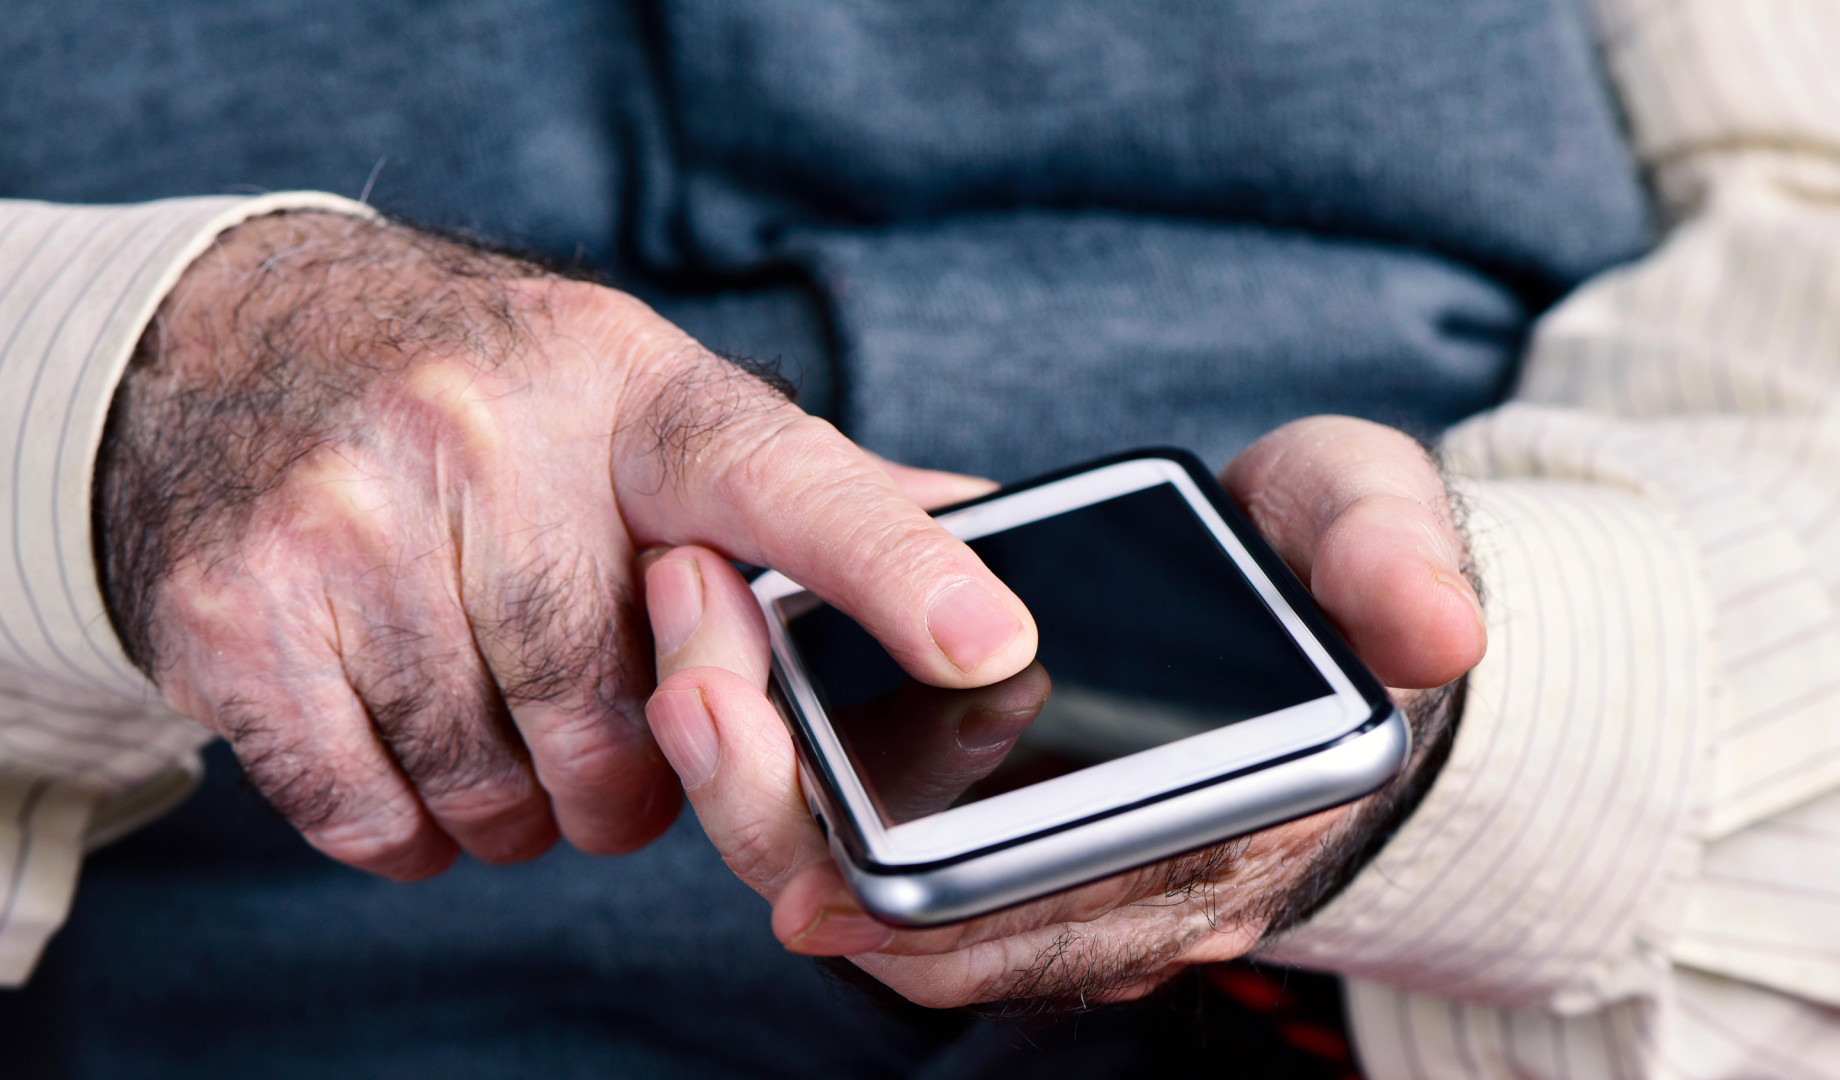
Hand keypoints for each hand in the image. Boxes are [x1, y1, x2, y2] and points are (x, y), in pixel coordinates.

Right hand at [93, 212, 1036, 879]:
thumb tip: (978, 520)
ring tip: (507, 735)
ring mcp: (348, 518)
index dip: (892, 570)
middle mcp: (485, 435)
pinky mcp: (238, 612)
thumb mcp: (638, 396)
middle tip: (609, 740)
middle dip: (634, 776)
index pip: (780, 479)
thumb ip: (798, 483)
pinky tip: (418, 761)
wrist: (232, 343)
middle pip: (624, 711)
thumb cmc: (482, 394)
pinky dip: (414, 831)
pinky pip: (373, 814)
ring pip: (501, 782)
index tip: (990, 643)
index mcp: (625, 385)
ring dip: (522, 810)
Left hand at [644, 415, 1484, 1009]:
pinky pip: (897, 859)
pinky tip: (740, 697)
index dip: (925, 902)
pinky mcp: (1023, 830)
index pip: (1060, 913)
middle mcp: (1145, 883)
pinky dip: (806, 795)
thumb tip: (1433, 631)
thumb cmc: (1339, 562)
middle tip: (692, 683)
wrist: (1325, 597)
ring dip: (771, 810)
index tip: (797, 846)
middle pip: (937, 931)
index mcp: (1232, 822)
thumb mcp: (1377, 523)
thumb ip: (1395, 562)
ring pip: (896, 909)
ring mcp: (1076, 871)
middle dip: (788, 829)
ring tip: (690, 666)